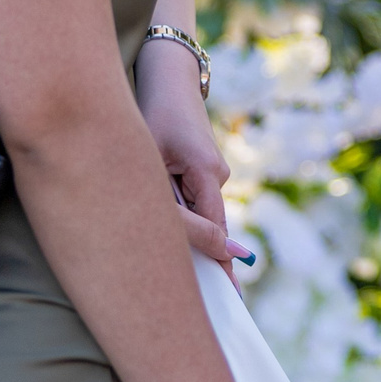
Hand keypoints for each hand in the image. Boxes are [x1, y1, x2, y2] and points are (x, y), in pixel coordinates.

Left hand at [136, 55, 244, 276]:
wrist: (168, 78)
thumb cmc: (151, 114)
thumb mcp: (150, 156)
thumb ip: (166, 200)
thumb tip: (179, 237)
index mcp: (206, 171)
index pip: (213, 226)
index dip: (218, 261)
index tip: (229, 294)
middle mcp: (217, 174)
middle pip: (212, 226)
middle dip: (216, 262)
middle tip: (230, 303)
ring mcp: (213, 172)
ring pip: (203, 214)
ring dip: (193, 235)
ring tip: (201, 270)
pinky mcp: (204, 170)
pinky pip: (197, 202)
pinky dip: (189, 219)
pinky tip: (181, 229)